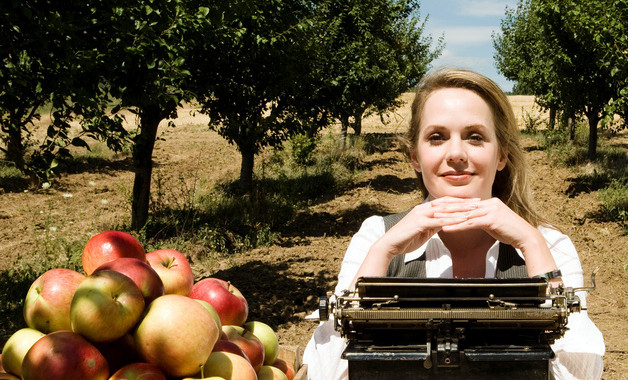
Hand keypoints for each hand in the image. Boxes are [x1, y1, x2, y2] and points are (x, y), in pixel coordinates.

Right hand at [350, 197, 480, 286]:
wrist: (391, 244)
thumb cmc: (406, 239)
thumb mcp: (423, 231)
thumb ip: (433, 225)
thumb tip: (444, 224)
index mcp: (424, 209)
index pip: (444, 202)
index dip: (459, 202)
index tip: (472, 202)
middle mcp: (423, 208)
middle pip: (447, 203)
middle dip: (464, 203)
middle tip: (479, 202)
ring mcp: (421, 214)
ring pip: (445, 210)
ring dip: (461, 210)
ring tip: (474, 210)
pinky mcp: (420, 222)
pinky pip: (439, 220)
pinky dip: (452, 220)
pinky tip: (462, 220)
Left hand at [433, 197, 557, 275]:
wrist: (525, 237)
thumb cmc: (509, 232)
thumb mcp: (493, 223)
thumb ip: (482, 219)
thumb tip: (471, 220)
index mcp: (490, 202)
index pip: (467, 203)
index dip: (452, 204)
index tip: (439, 205)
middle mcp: (490, 203)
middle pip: (464, 206)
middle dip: (447, 207)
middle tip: (432, 208)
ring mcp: (491, 210)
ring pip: (465, 213)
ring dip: (449, 216)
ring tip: (435, 218)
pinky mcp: (491, 219)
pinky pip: (470, 223)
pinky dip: (457, 226)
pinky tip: (446, 228)